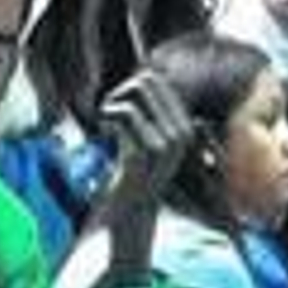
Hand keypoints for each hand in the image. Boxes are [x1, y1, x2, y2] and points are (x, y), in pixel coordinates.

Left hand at [97, 70, 194, 228]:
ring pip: (137, 92)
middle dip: (121, 91)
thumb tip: (146, 72)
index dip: (131, 88)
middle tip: (110, 113)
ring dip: (112, 101)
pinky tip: (103, 127)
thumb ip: (150, 111)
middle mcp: (182, 133)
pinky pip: (125, 112)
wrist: (128, 215)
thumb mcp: (146, 140)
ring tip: (106, 119)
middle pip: (148, 81)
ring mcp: (167, 143)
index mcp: (184, 127)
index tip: (120, 110)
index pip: (158, 80)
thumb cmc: (132, 175)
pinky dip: (107, 114)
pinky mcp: (146, 151)